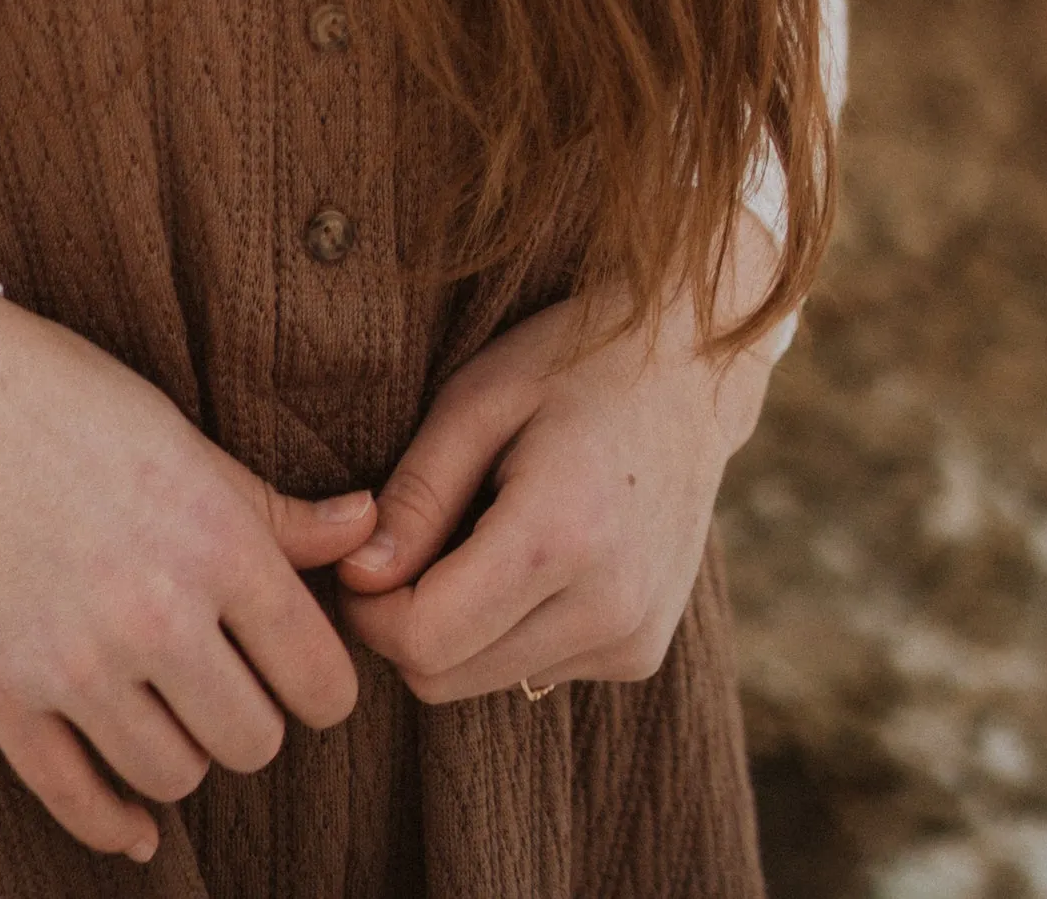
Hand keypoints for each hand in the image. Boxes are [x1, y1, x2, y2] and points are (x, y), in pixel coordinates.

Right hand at [0, 292, 372, 863]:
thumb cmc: (61, 396)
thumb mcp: (181, 437)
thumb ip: (275, 508)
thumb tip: (368, 529)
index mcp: (214, 540)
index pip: (321, 680)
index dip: (319, 685)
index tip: (297, 672)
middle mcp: (154, 611)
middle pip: (255, 742)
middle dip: (249, 717)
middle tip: (224, 681)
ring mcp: (73, 661)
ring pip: (175, 776)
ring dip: (181, 752)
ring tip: (166, 709)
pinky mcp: (1, 692)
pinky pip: (78, 800)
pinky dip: (115, 823)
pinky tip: (135, 822)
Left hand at [333, 236, 782, 705]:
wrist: (689, 375)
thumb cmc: (570, 366)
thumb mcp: (475, 401)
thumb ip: (417, 495)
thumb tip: (357, 577)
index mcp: (561, 537)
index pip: (425, 641)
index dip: (368, 608)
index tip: (358, 552)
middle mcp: (607, 608)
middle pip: (445, 676)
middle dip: (402, 620)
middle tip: (404, 538)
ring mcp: (631, 641)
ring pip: (482, 682)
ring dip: (454, 626)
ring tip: (476, 531)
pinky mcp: (639, 655)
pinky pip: (530, 669)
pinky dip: (503, 627)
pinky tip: (526, 554)